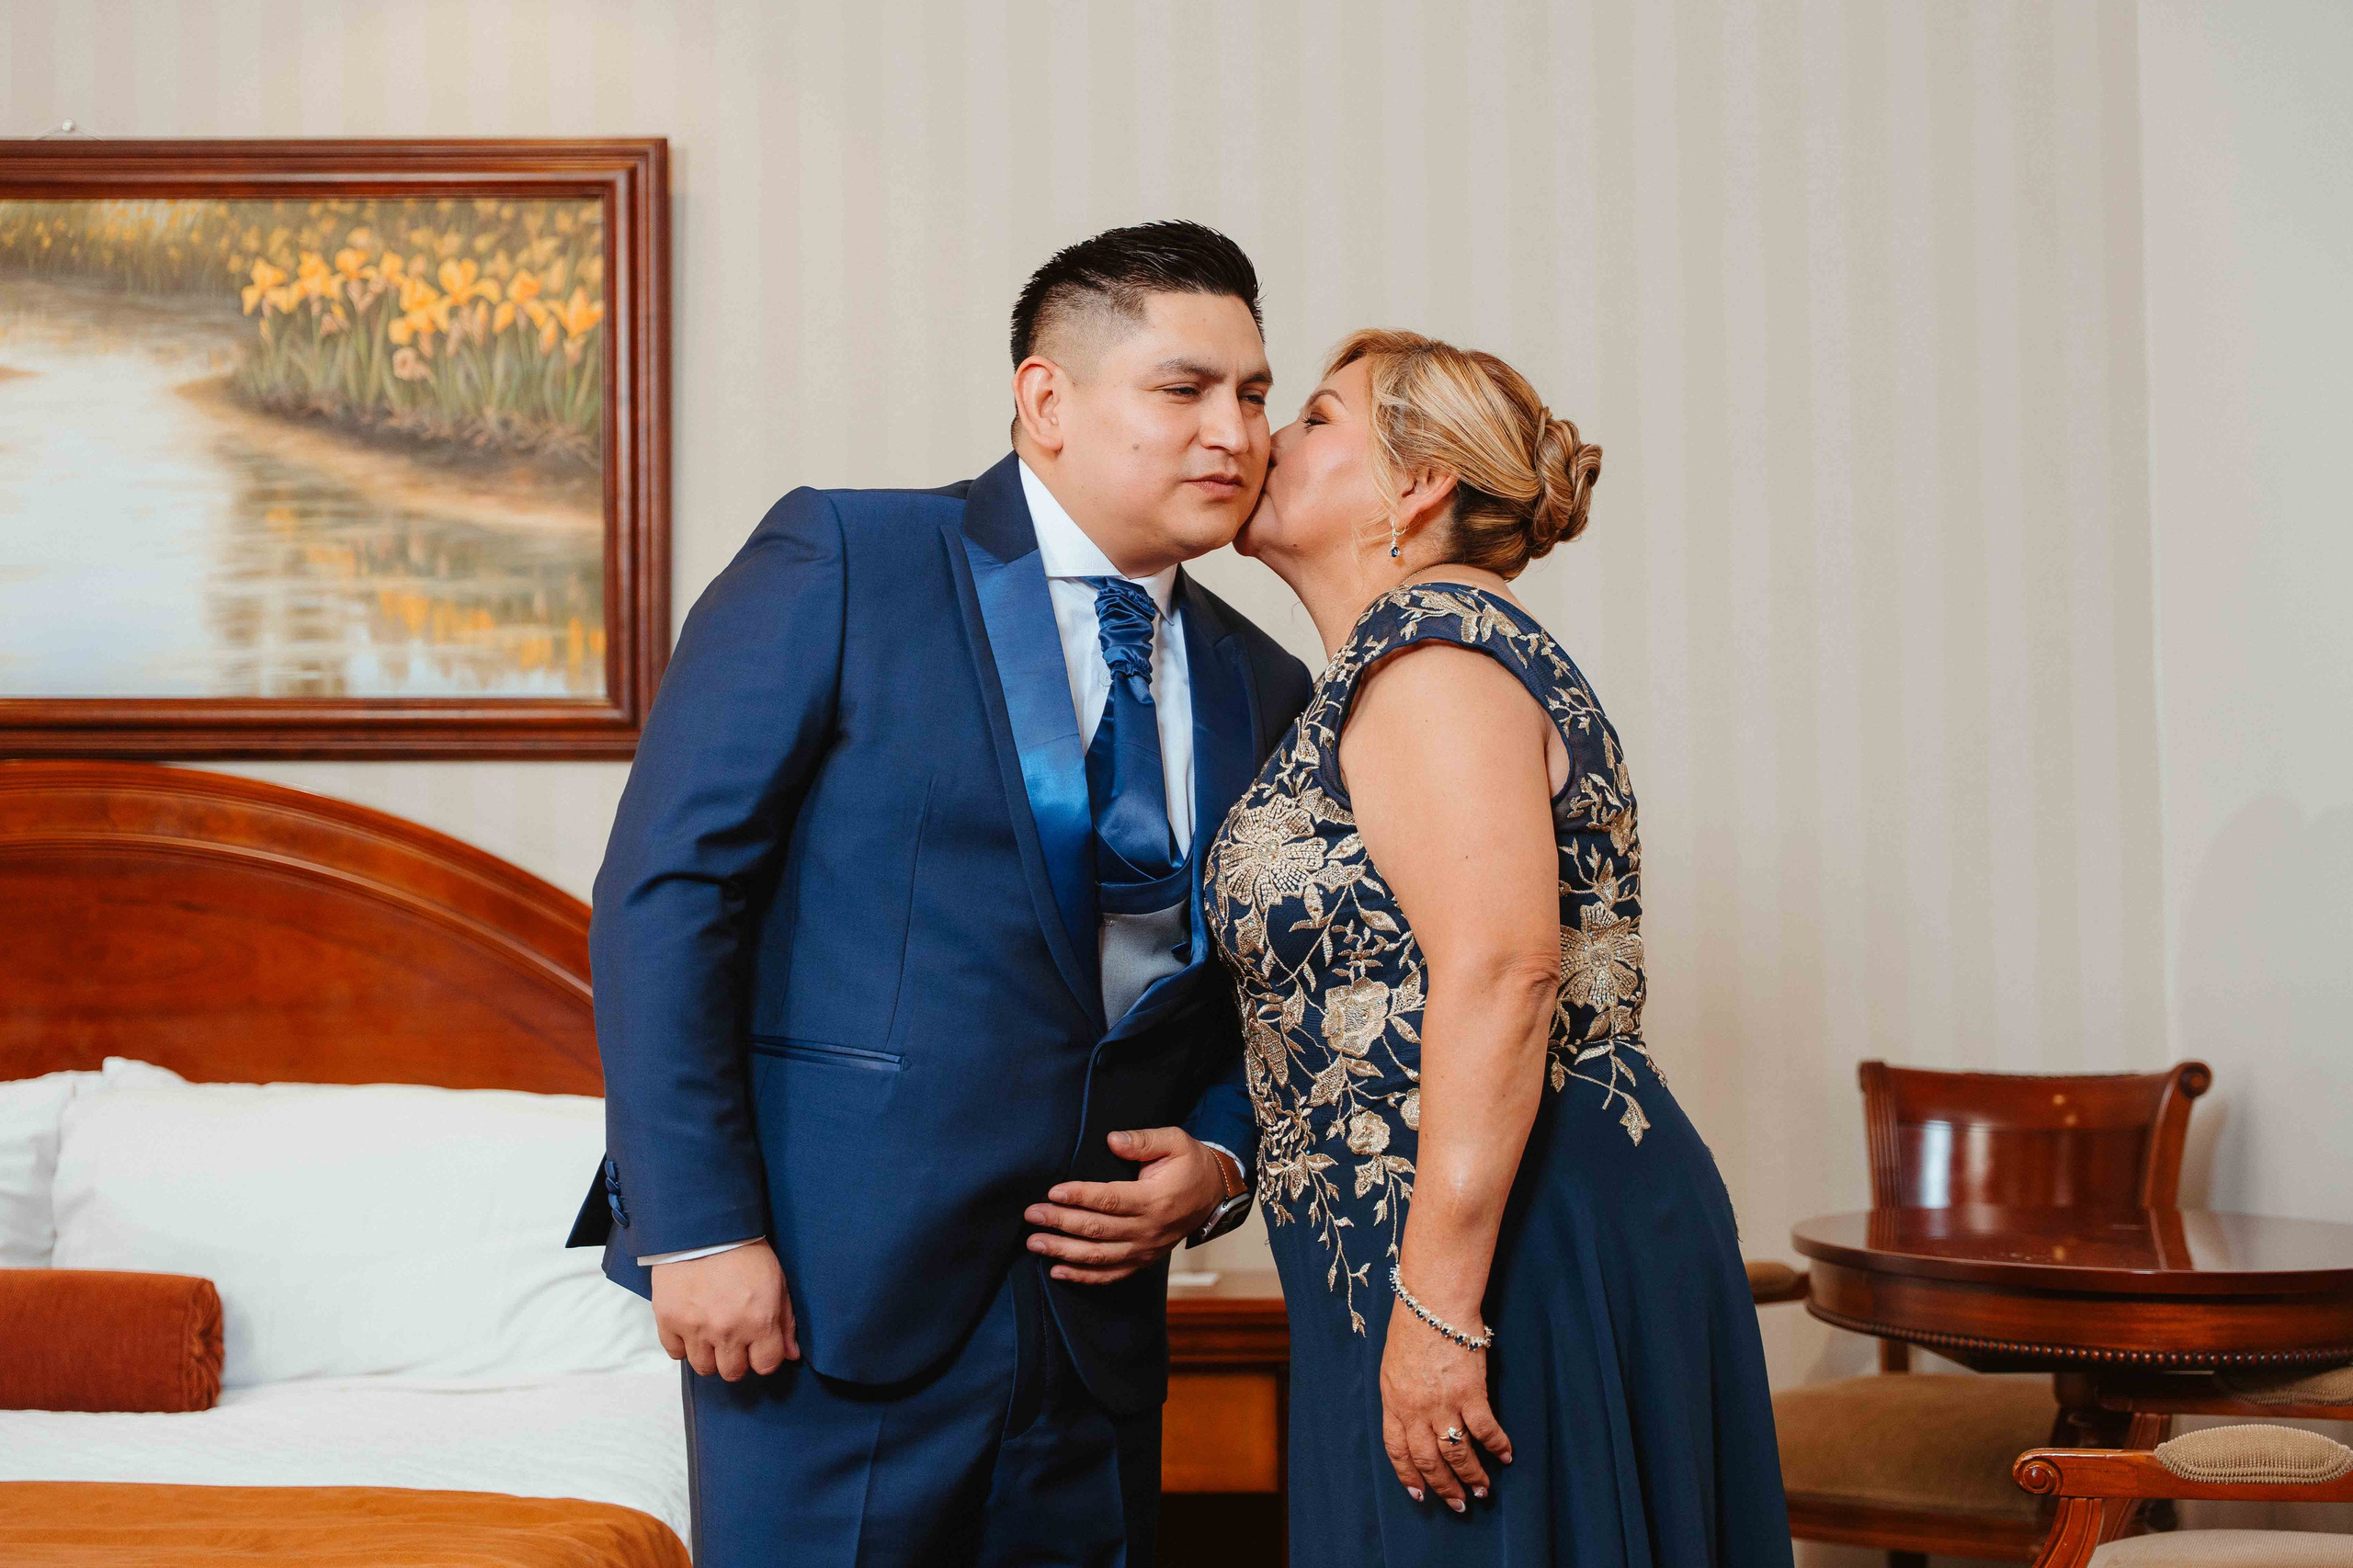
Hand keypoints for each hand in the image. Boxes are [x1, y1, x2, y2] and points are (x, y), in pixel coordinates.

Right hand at [650, 1239, 798, 1379]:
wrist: (704, 1228)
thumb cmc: (745, 1252)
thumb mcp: (777, 1282)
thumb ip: (785, 1322)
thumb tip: (791, 1354)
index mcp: (759, 1322)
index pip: (765, 1365)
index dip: (764, 1357)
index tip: (759, 1347)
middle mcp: (727, 1331)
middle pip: (732, 1372)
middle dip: (737, 1359)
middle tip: (734, 1339)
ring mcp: (695, 1328)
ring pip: (703, 1367)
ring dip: (710, 1355)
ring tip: (712, 1334)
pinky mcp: (668, 1321)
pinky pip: (675, 1352)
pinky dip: (683, 1344)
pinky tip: (691, 1327)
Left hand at [1022, 1127, 1236, 1283]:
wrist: (1215, 1195)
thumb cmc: (1191, 1164)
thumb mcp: (1175, 1141)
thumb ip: (1143, 1140)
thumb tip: (1112, 1139)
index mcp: (1154, 1199)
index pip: (1109, 1200)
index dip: (1079, 1197)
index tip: (1052, 1192)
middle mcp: (1148, 1229)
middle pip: (1097, 1229)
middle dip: (1061, 1223)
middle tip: (1032, 1215)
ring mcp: (1145, 1249)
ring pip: (1098, 1256)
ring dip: (1064, 1251)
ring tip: (1035, 1243)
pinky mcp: (1143, 1260)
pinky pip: (1111, 1275)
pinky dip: (1083, 1277)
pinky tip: (1057, 1271)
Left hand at [1380, 1287, 1511, 1510]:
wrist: (1432, 1304)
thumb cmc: (1411, 1328)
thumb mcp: (1392, 1366)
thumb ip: (1401, 1396)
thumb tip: (1411, 1419)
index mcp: (1394, 1402)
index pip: (1397, 1450)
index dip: (1408, 1476)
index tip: (1420, 1495)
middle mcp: (1415, 1410)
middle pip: (1428, 1460)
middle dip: (1443, 1487)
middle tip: (1458, 1504)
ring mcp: (1443, 1404)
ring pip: (1457, 1453)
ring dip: (1471, 1475)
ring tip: (1482, 1490)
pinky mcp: (1470, 1393)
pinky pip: (1485, 1429)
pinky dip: (1498, 1445)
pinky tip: (1506, 1455)